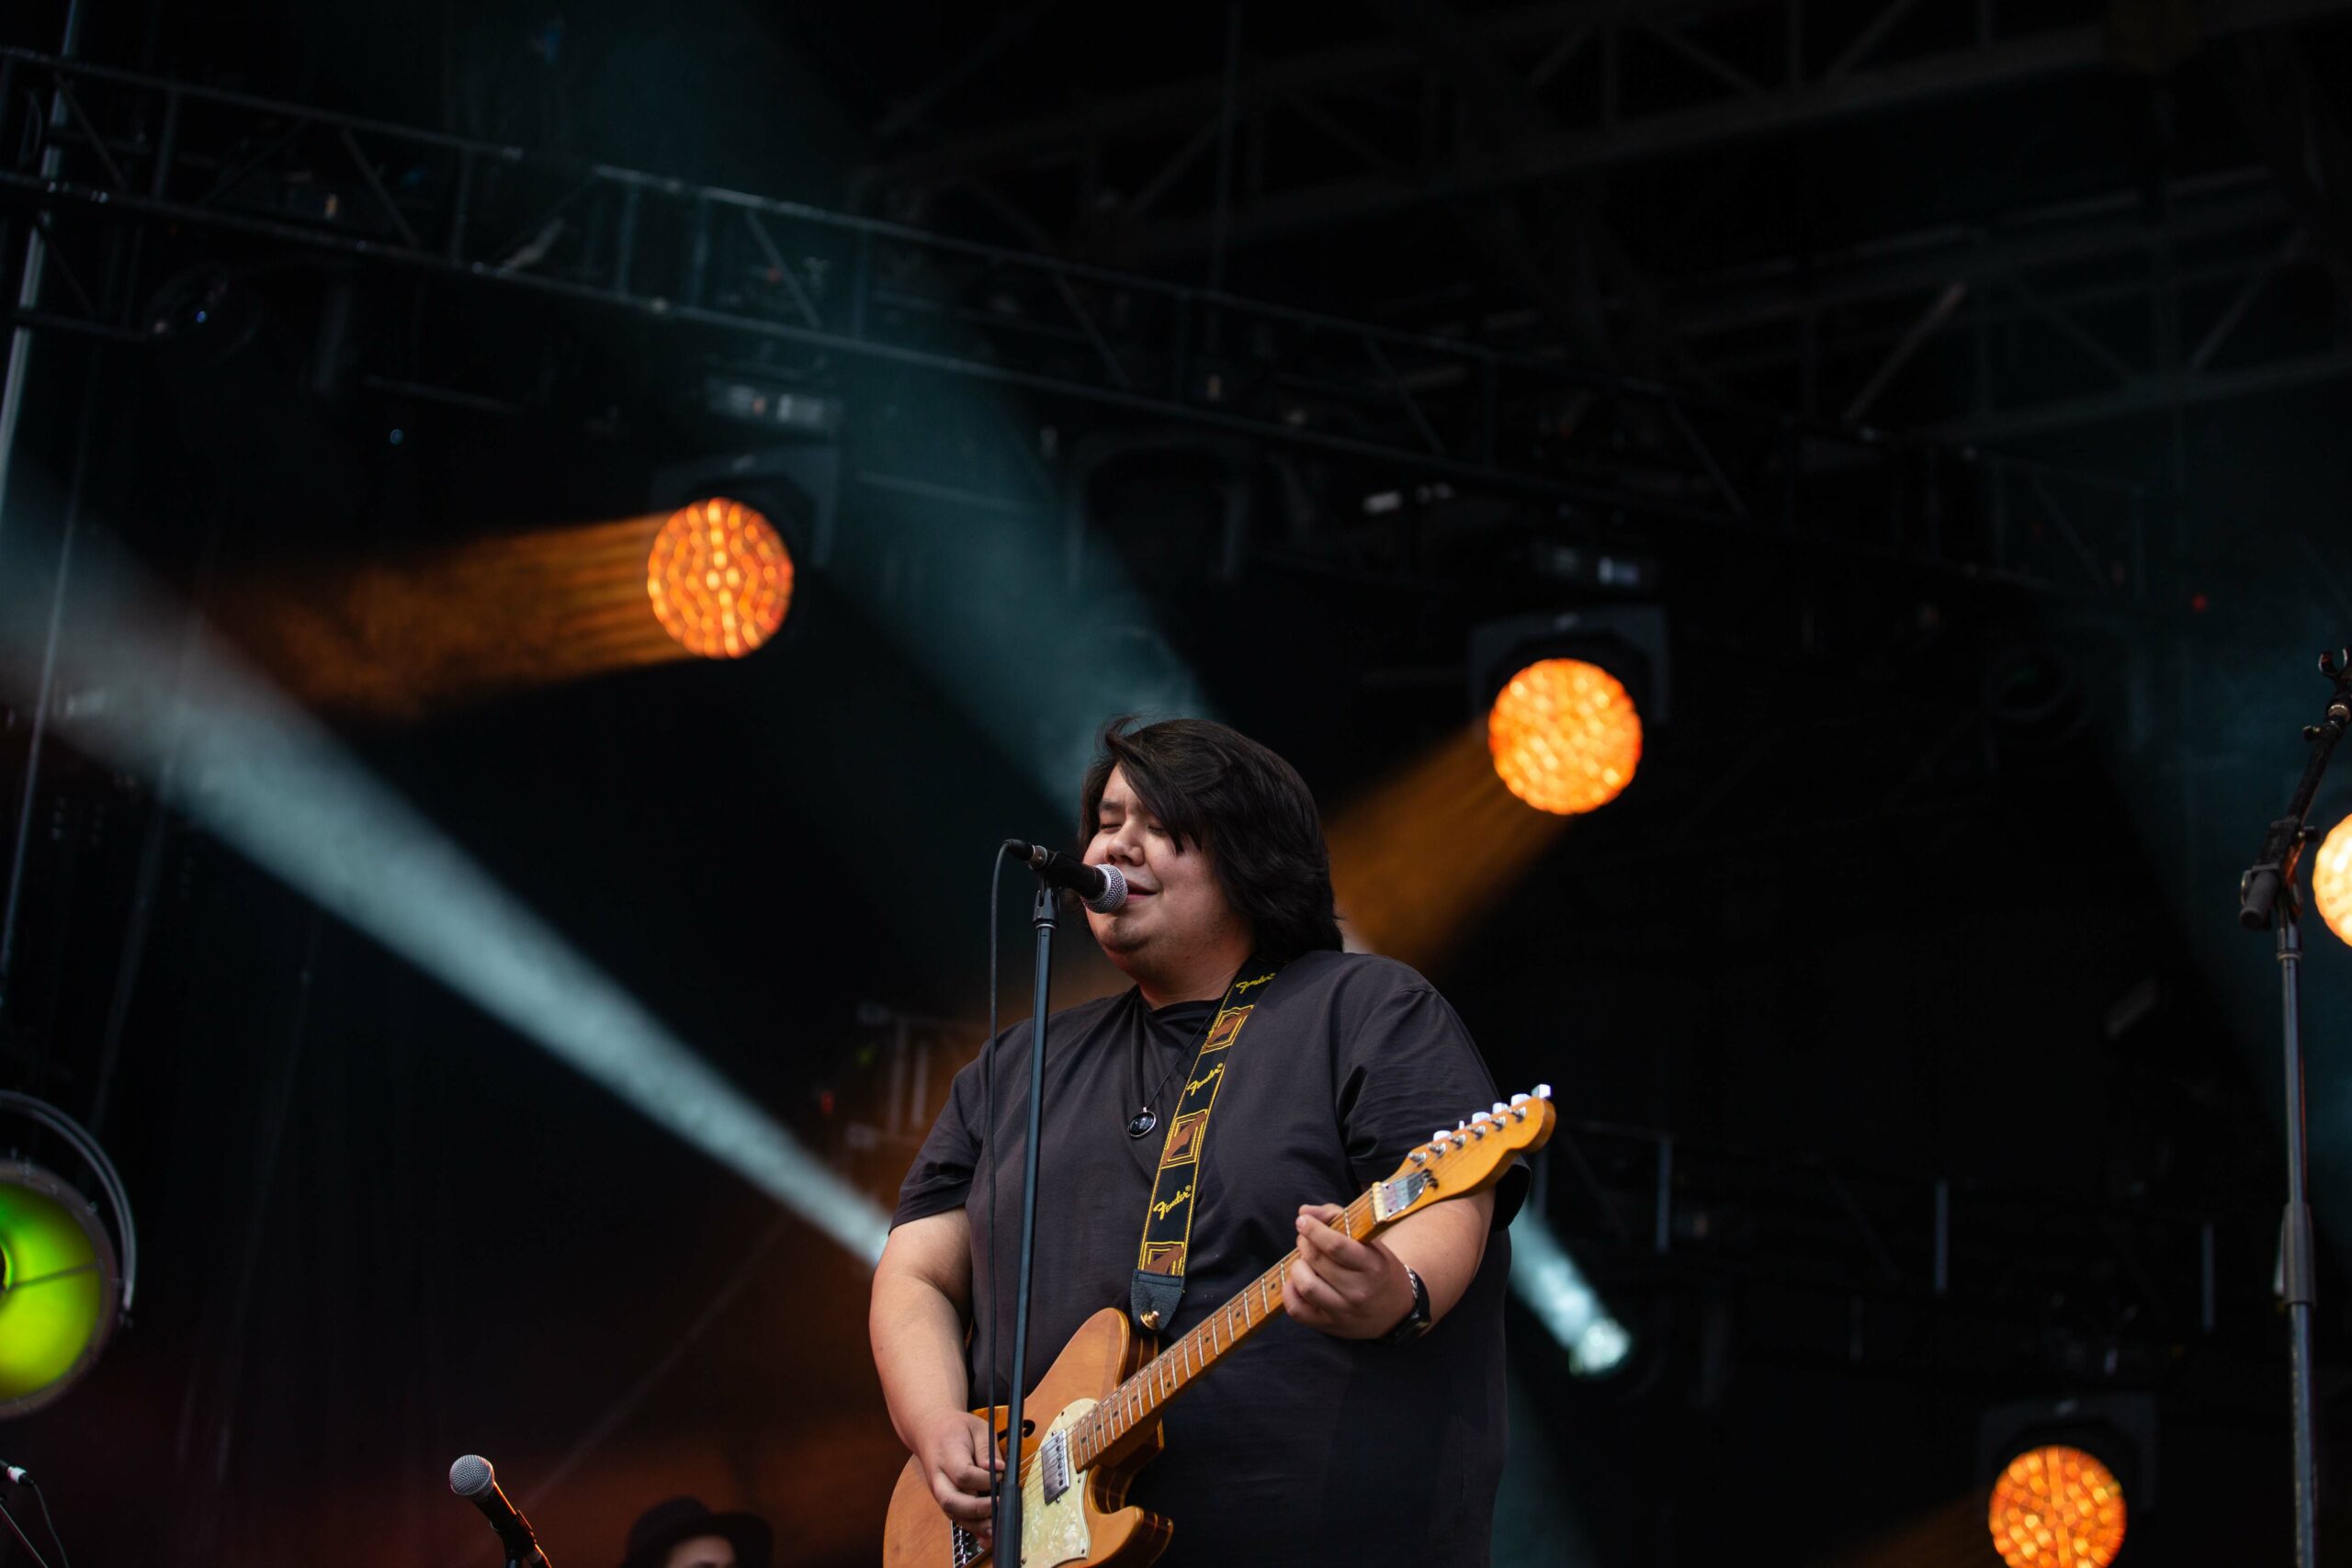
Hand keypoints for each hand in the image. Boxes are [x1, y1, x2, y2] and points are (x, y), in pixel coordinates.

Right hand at [913, 1407, 999, 1545]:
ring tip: (997, 1527)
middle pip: (951, 1500)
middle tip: (999, 1506)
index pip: (963, 1474)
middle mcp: (938, 1477)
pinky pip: (956, 1517)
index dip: (983, 1481)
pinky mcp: (944, 1500)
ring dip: (975, 1524)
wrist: (931, 1431)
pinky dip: (972, 1528)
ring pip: (953, 1514)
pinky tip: (987, 1536)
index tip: (1001, 1476)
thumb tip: (1000, 1470)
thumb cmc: (957, 1429)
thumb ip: (988, 1449)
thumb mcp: (977, 1428)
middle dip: (976, 1509)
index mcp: (947, 1454)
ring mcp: (938, 1491)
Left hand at [1284, 1203, 1416, 1339]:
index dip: (1313, 1230)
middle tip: (1305, 1239)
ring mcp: (1343, 1311)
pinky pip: (1297, 1310)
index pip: (1335, 1245)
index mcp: (1373, 1266)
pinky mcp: (1329, 1326)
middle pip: (1317, 1261)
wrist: (1396, 1311)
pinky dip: (1289, 1292)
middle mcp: (1359, 1291)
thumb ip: (1338, 1218)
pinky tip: (1296, 1281)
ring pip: (1306, 1285)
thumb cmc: (1378, 1268)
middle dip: (1304, 1244)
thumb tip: (1304, 1212)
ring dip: (1297, 1266)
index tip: (1302, 1221)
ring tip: (1303, 1261)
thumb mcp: (1370, 1241)